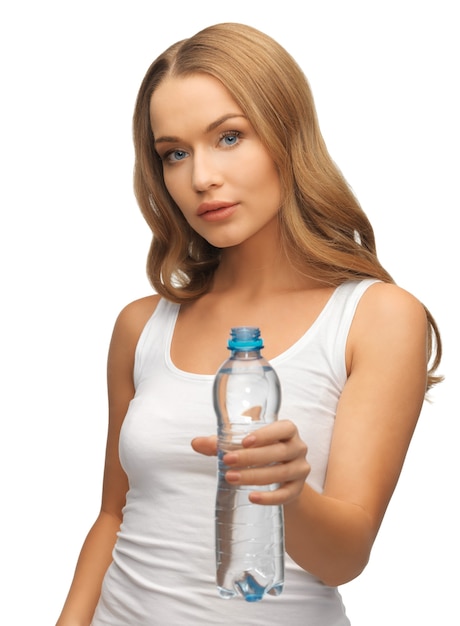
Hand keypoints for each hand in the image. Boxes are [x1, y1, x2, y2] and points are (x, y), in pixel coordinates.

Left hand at [191, 420, 309, 505]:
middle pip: (279, 452)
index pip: (284, 428)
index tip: (245, 441)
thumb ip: (219, 443)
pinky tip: (252, 498)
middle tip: (227, 461)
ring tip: (232, 478)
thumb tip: (195, 443)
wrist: (280, 478)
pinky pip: (286, 494)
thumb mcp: (242, 445)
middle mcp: (298, 447)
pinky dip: (269, 497)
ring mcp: (300, 469)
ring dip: (255, 476)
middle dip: (252, 457)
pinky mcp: (297, 490)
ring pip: (282, 473)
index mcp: (287, 431)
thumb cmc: (259, 453)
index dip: (266, 434)